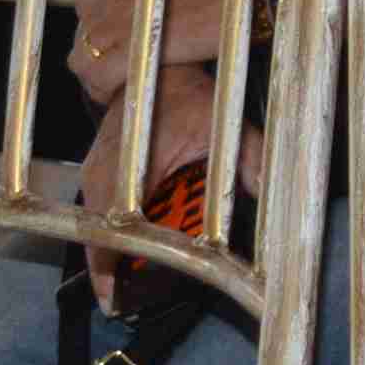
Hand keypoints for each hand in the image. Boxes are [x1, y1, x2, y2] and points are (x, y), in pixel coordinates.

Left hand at [68, 0, 234, 105]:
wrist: (240, 7)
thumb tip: (135, 3)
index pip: (89, 3)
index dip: (101, 31)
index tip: (118, 46)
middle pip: (83, 31)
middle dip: (98, 54)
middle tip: (122, 70)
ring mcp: (111, 19)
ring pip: (82, 58)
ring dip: (96, 76)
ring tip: (119, 87)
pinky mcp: (122, 49)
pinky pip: (96, 77)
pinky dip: (103, 91)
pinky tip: (123, 96)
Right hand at [77, 67, 227, 311]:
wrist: (153, 64)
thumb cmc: (187, 94)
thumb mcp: (224, 126)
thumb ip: (250, 161)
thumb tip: (273, 194)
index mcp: (132, 162)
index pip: (110, 225)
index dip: (107, 267)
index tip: (114, 297)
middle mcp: (103, 168)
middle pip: (94, 234)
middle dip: (109, 270)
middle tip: (127, 300)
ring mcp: (93, 167)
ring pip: (91, 224)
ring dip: (107, 252)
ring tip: (126, 284)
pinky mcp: (93, 166)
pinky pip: (95, 209)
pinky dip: (107, 230)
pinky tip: (128, 247)